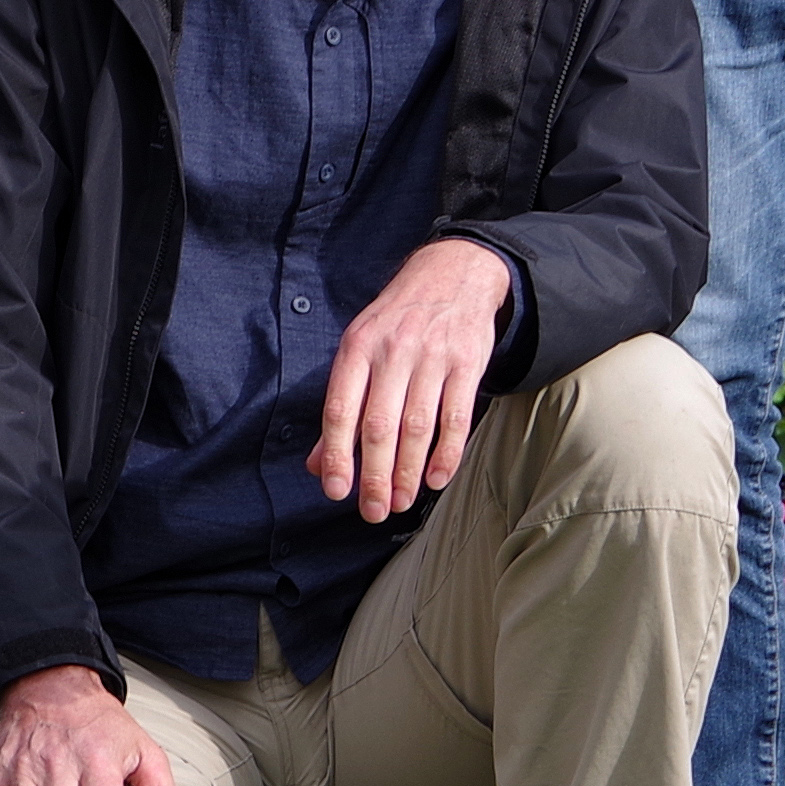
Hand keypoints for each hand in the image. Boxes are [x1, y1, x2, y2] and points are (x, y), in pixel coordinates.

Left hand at [302, 236, 515, 523]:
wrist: (453, 274)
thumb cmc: (396, 321)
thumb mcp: (359, 349)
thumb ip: (341, 406)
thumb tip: (317, 464)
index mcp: (357, 348)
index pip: (340, 409)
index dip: (336, 454)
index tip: (336, 490)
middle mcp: (393, 351)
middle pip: (380, 425)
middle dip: (375, 475)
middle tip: (373, 511)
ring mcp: (432, 357)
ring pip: (418, 426)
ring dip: (408, 471)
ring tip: (400, 503)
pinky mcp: (467, 363)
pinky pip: (457, 417)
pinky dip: (447, 453)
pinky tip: (436, 480)